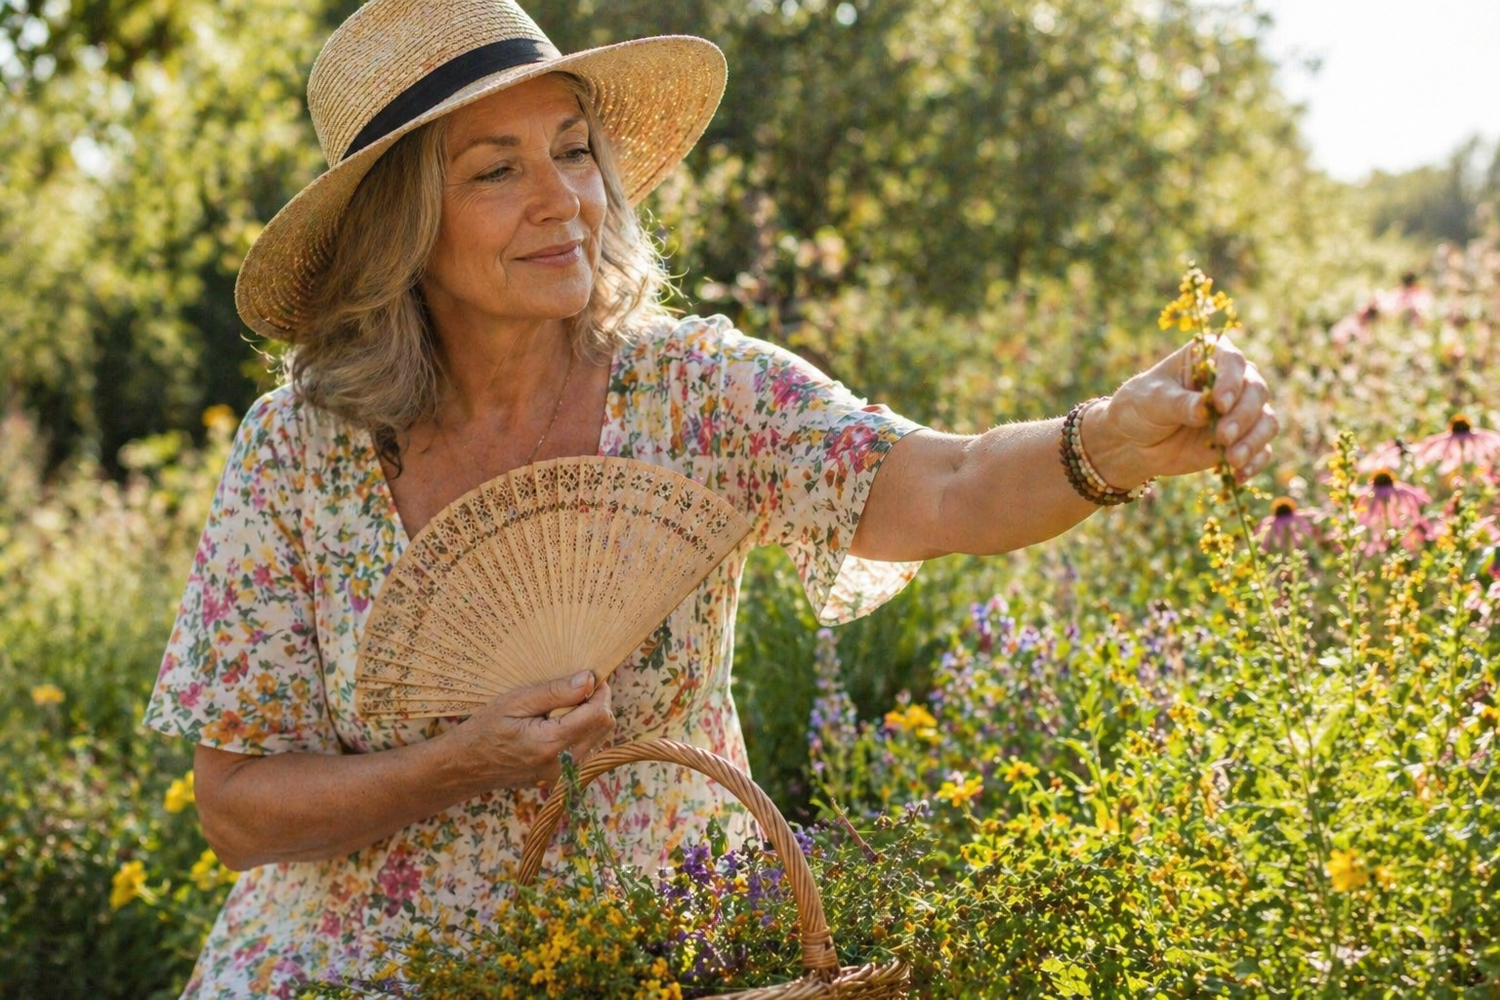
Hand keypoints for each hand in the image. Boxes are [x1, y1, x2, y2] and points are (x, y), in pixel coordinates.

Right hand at [445, 671, 615, 790]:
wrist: (467, 766)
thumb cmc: (486, 729)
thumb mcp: (516, 702)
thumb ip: (555, 692)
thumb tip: (589, 680)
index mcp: (551, 743)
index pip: (599, 714)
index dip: (599, 691)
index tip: (588, 677)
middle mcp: (563, 764)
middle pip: (605, 726)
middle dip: (595, 703)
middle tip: (570, 691)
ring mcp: (564, 774)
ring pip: (599, 737)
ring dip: (588, 718)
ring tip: (558, 710)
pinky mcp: (562, 777)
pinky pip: (587, 748)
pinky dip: (580, 731)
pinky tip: (556, 725)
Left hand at [1085, 335, 1276, 485]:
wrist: (1133, 442)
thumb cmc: (1140, 408)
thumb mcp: (1152, 401)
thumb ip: (1179, 403)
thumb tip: (1205, 409)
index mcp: (1209, 357)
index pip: (1233, 361)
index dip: (1231, 381)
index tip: (1219, 403)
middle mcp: (1233, 380)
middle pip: (1256, 391)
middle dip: (1242, 416)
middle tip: (1222, 436)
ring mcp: (1240, 411)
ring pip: (1266, 420)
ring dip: (1253, 440)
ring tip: (1232, 459)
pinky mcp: (1241, 439)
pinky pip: (1261, 449)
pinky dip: (1254, 462)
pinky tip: (1239, 475)